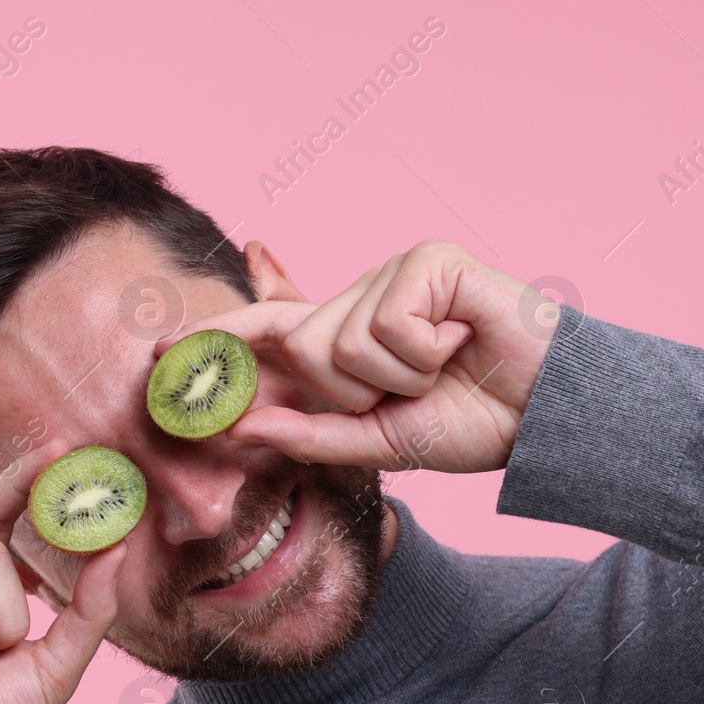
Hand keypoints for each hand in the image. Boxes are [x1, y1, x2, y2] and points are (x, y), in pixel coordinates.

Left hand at [191, 239, 559, 472]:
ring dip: (393, 377)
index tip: (157, 348)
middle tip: (412, 389)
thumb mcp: (376, 443)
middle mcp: (359, 299)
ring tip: (443, 365)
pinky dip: (421, 353)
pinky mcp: (426, 261)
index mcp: (345, 339)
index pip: (269, 328)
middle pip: (299, 347)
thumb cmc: (471, 422)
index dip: (215, 336)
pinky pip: (382, 326)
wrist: (546, 417)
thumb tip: (242, 423)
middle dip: (352, 391)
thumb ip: (309, 434)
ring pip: (336, 342)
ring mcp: (391, 273)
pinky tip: (459, 342)